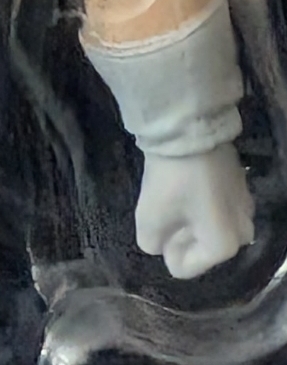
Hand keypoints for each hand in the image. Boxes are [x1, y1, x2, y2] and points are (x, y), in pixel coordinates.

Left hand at [136, 142, 254, 277]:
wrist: (190, 128)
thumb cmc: (173, 179)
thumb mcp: (149, 218)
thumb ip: (152, 244)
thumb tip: (159, 244)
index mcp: (224, 246)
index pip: (183, 267)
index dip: (165, 249)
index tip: (158, 223)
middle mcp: (242, 232)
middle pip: (200, 248)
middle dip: (181, 236)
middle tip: (165, 211)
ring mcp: (245, 206)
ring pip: (209, 226)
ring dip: (191, 218)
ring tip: (174, 196)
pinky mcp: (240, 182)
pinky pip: (217, 207)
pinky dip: (201, 202)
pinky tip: (187, 184)